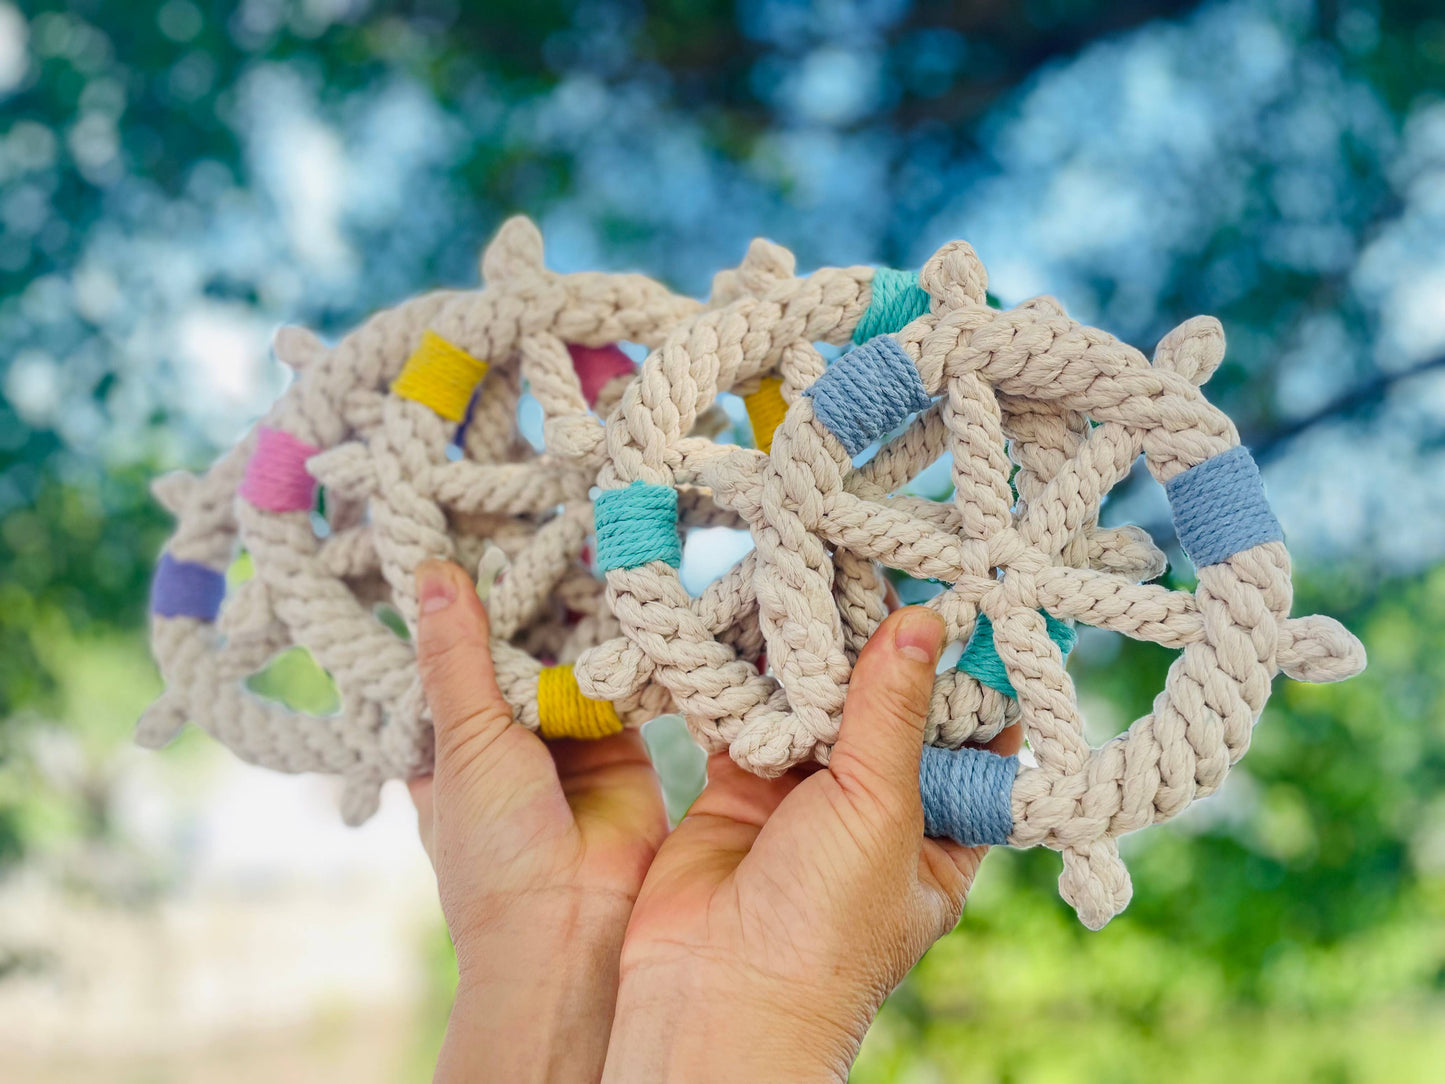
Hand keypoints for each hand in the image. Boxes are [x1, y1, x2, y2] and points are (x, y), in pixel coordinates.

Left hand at [409, 559, 667, 1082]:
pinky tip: (633, 594)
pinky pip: (624, 684)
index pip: (455, 654)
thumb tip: (433, 572)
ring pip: (572, 661)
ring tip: (591, 539)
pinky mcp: (625, 747)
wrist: (573, 928)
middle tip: (543, 520)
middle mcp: (508, 735)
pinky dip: (627, 651)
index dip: (462, 603)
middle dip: (530, 602)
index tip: (471, 534)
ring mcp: (567, 741)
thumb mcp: (463, 742)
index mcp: (451, 741)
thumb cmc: (494, 849)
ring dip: (581, 619)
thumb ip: (458, 659)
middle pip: (520, 650)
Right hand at [604, 607, 1020, 1081]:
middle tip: (875, 563)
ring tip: (813, 574)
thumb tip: (926, 621)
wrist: (712, 992)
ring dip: (811, 652)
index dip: (970, 673)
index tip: (966, 596)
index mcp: (941, 831)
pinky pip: (750, 714)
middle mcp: (877, 810)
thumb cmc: (824, 928)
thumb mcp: (881, 811)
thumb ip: (894, 712)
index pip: (973, 738)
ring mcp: (806, 797)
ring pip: (817, 704)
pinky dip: (747, 673)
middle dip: (878, 646)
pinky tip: (751, 617)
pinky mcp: (740, 787)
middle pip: (889, 708)